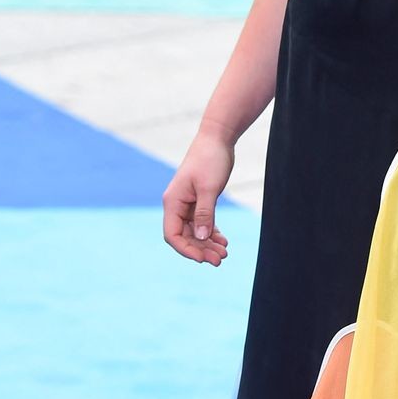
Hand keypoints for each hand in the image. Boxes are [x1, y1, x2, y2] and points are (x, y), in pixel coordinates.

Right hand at [163, 126, 233, 266]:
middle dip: (201, 250)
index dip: (186, 250)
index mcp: (173, 202)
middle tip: (220, 260)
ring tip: (224, 253)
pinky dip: (211, 233)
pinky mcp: (199, 200)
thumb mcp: (209, 188)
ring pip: (194, 231)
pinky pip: (202, 223)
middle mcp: (177, 205)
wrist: (217, 139)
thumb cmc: (211, 159)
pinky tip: (223, 241)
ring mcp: (187, 203)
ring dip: (207, 244)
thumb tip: (202, 238)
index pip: (172, 235)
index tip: (204, 258)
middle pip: (184, 236)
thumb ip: (205, 213)